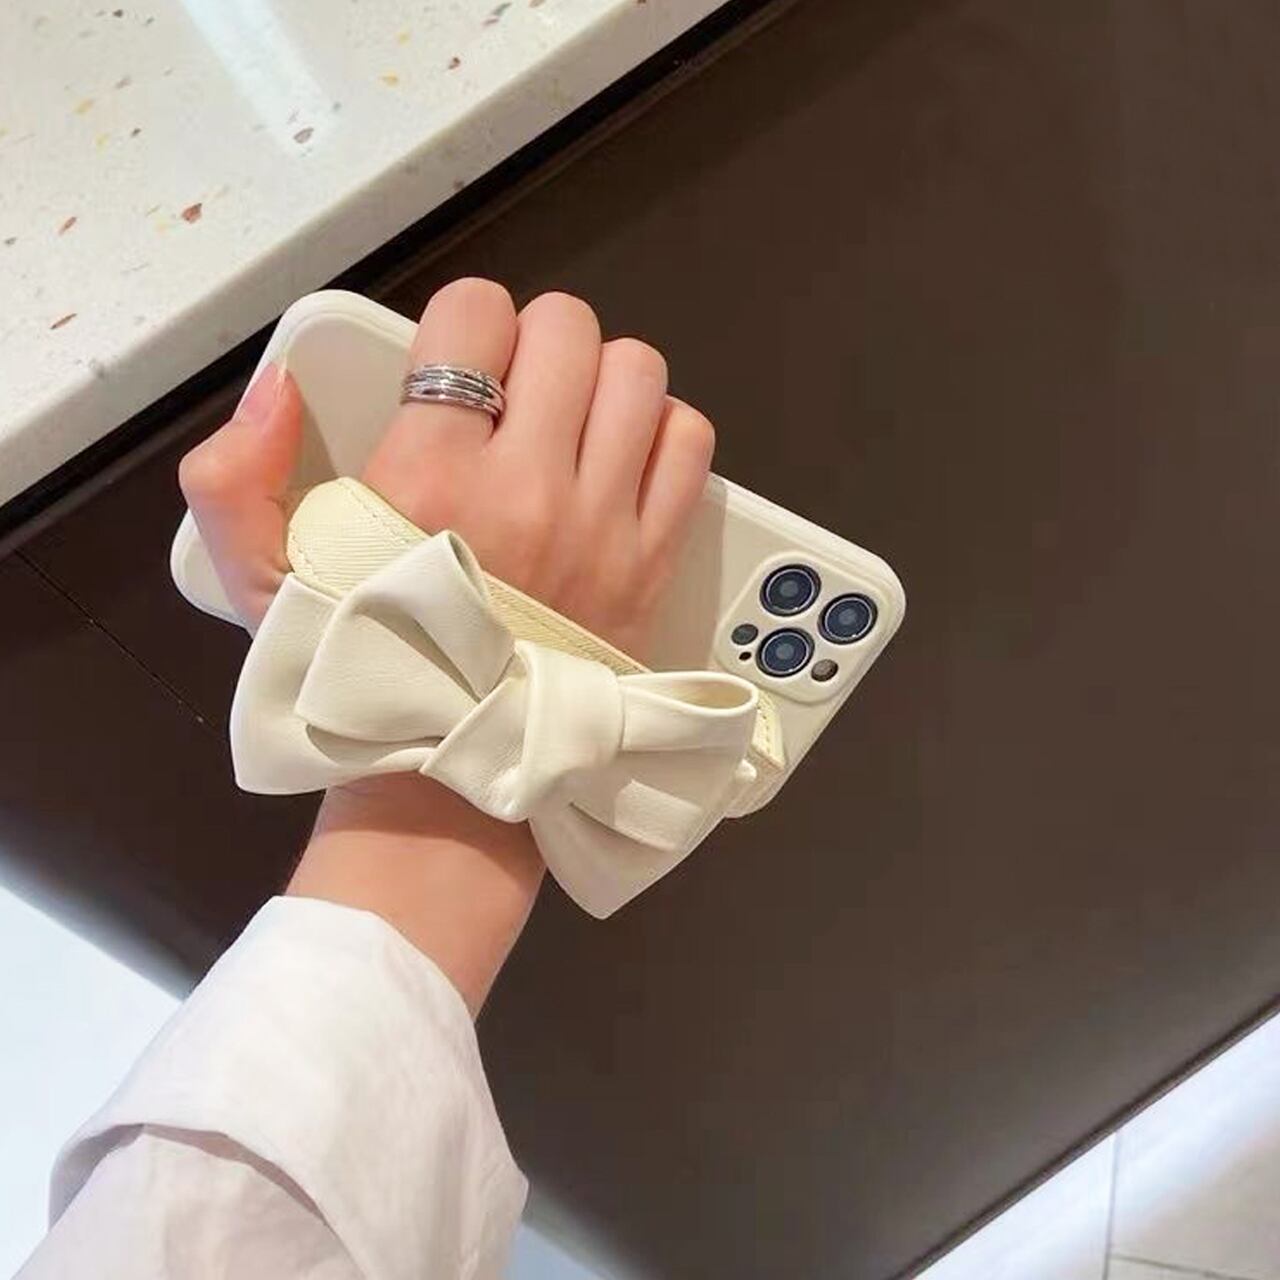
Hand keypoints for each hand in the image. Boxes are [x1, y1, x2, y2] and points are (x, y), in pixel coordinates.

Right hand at [180, 278, 714, 658]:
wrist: (460, 763)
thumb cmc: (364, 667)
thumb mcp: (261, 581)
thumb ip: (232, 477)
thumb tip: (279, 387)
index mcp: (430, 478)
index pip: (475, 317)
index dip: (462, 325)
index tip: (454, 368)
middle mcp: (526, 489)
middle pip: (566, 330)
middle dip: (534, 343)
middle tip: (513, 395)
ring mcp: (601, 523)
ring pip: (636, 373)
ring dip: (602, 381)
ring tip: (570, 424)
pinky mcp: (653, 558)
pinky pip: (688, 442)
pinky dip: (661, 432)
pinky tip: (620, 459)